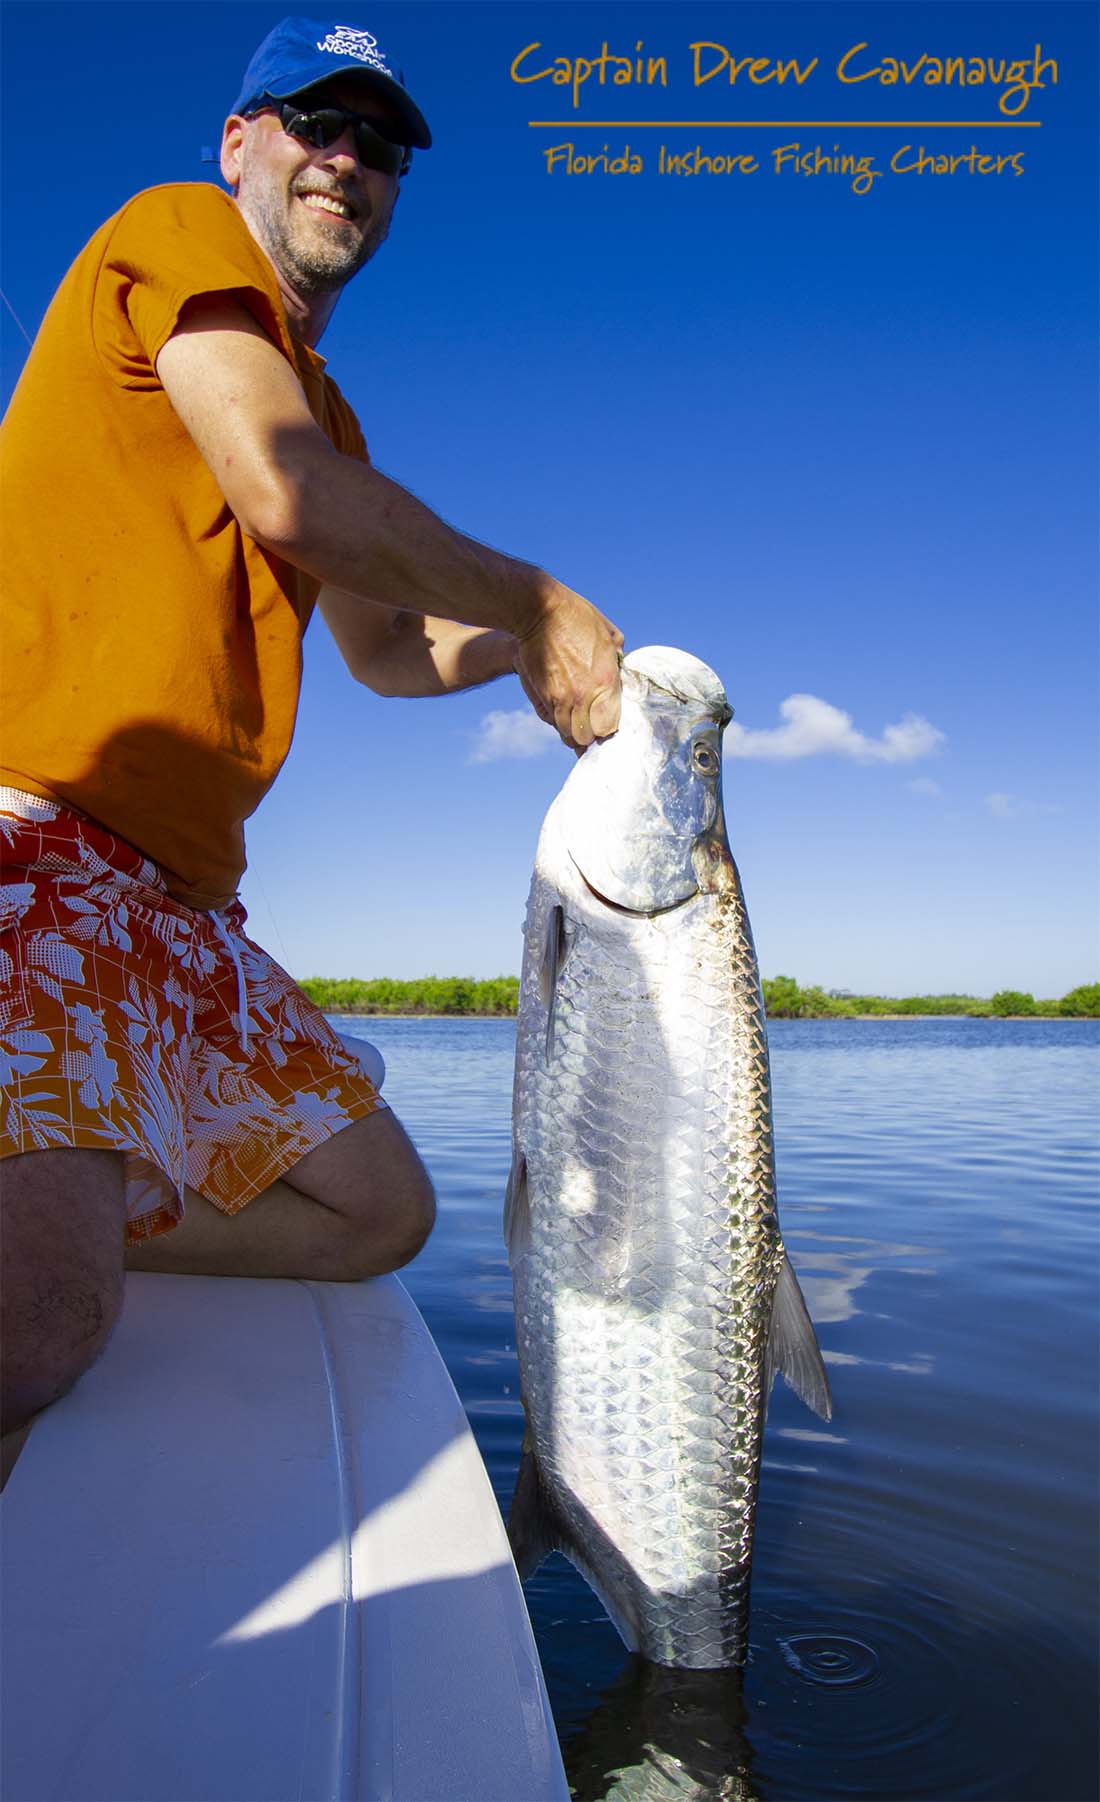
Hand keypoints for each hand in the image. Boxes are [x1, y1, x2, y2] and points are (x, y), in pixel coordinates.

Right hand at [513, 580, 623, 749]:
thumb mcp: (607, 632)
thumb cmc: (575, 617)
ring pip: (571, 736)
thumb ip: (617, 655)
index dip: (609, 729)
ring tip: (577, 728)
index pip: (611, 725)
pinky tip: (562, 717)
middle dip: (592, 737)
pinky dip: (559, 724)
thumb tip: (620, 667)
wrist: (539, 612)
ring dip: (574, 735)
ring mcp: (564, 699)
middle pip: (591, 737)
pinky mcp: (545, 696)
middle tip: (592, 731)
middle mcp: (587, 696)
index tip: (607, 726)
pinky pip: (554, 723)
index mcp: (607, 681)